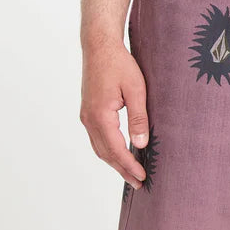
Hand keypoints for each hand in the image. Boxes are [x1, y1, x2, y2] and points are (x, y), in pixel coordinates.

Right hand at [80, 37, 148, 188]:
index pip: (116, 149)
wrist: (99, 45)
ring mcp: (86, 116)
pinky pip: (97, 139)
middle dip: (122, 170)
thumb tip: (141, 144)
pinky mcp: (88, 112)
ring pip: (99, 148)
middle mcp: (89, 119)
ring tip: (130, 174)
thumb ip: (138, 118)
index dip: (129, 166)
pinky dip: (108, 151)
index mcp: (100, 115)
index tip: (142, 177)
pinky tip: (120, 155)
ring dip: (114, 163)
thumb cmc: (119, 64)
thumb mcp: (136, 90)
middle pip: (106, 154)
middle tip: (139, 184)